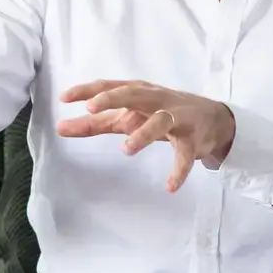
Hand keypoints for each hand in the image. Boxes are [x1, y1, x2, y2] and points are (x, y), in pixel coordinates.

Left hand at [56, 80, 235, 192]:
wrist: (212, 118)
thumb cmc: (159, 113)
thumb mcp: (126, 116)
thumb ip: (94, 123)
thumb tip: (60, 128)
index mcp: (137, 91)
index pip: (109, 86)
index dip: (86, 90)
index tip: (64, 97)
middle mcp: (156, 99)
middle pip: (133, 94)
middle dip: (112, 99)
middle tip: (91, 109)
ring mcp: (177, 118)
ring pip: (160, 121)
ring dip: (143, 134)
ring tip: (126, 149)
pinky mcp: (193, 139)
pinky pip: (186, 155)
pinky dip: (179, 171)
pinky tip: (170, 187)